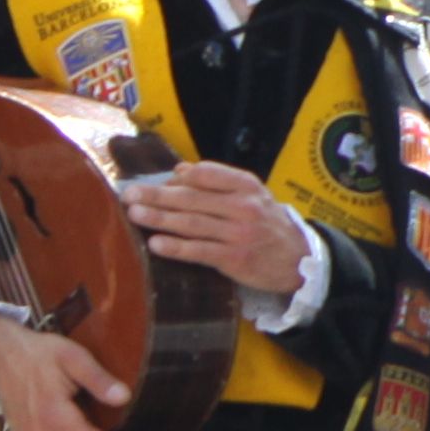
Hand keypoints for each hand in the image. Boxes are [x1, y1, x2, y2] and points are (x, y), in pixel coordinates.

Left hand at [116, 159, 313, 294]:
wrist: (300, 260)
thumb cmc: (269, 225)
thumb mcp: (253, 195)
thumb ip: (219, 181)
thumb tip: (180, 170)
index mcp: (247, 186)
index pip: (206, 174)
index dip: (178, 177)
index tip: (156, 181)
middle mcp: (243, 207)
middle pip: (192, 198)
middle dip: (157, 196)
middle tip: (129, 194)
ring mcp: (238, 234)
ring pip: (191, 223)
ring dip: (159, 218)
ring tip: (134, 214)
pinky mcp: (234, 259)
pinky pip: (199, 251)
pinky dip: (176, 247)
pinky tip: (156, 244)